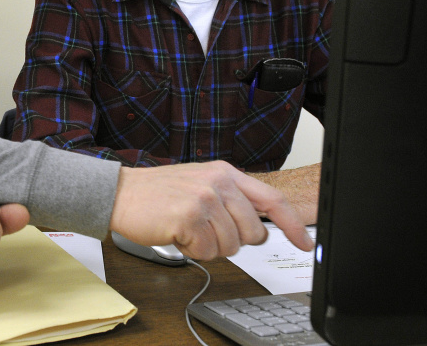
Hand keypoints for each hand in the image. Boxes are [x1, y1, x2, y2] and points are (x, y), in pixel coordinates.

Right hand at [109, 160, 313, 259]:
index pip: (272, 199)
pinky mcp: (189, 218)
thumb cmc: (157, 193)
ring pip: (230, 246)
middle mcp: (218, 183)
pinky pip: (207, 253)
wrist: (121, 193)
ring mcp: (204, 199)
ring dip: (207, 246)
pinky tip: (176, 234)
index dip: (293, 224)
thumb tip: (259, 228)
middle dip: (232, 241)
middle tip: (206, 231)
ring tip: (187, 228)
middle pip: (253, 233)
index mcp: (225, 173)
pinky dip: (191, 251)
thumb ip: (230, 198)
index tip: (305, 242)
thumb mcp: (200, 183)